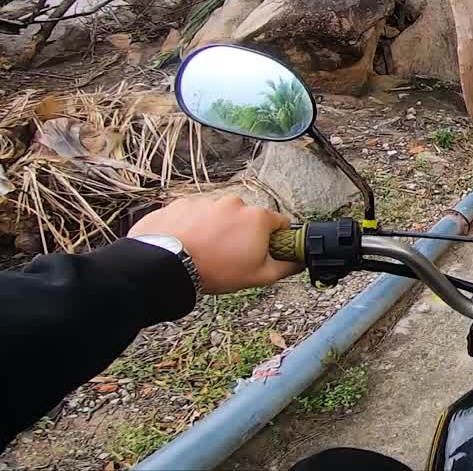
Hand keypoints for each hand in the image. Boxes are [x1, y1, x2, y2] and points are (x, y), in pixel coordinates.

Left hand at [129, 195, 300, 293]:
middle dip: (242, 233)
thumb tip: (300, 262)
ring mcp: (206, 201)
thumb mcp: (258, 276)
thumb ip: (285, 267)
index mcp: (257, 218)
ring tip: (204, 252)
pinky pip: (193, 214)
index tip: (265, 250)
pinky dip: (192, 227)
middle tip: (231, 256)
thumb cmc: (215, 269)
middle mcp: (234, 203)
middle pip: (246, 218)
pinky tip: (186, 244)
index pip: (279, 222)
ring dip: (216, 229)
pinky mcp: (181, 204)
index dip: (275, 238)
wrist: (166, 265)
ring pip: (219, 215)